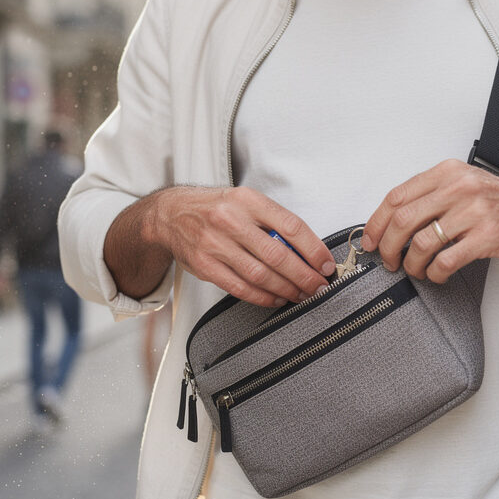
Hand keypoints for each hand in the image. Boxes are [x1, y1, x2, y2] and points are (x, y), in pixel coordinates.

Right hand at [142, 186, 334, 306]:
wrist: (172, 214)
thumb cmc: (216, 208)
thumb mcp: (246, 201)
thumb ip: (274, 221)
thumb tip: (308, 250)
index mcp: (248, 200)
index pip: (290, 226)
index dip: (313, 249)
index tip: (326, 265)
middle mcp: (231, 220)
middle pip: (277, 255)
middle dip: (304, 276)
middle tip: (319, 286)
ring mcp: (215, 244)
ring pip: (260, 274)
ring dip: (286, 289)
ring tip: (301, 294)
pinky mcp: (205, 265)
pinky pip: (240, 287)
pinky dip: (263, 297)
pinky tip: (276, 298)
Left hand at [361, 160, 498, 282]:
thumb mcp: (466, 183)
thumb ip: (433, 195)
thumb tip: (393, 221)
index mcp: (449, 173)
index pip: (397, 196)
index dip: (376, 222)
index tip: (370, 240)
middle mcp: (460, 188)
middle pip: (403, 220)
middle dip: (388, 247)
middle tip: (388, 261)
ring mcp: (474, 212)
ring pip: (421, 243)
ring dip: (411, 264)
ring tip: (416, 270)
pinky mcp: (487, 237)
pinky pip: (446, 261)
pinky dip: (435, 273)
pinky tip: (438, 275)